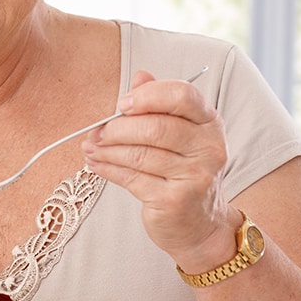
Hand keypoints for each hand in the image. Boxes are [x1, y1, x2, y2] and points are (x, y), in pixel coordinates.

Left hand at [80, 69, 237, 269]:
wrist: (200, 224)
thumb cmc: (183, 171)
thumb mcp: (179, 133)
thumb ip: (159, 103)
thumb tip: (140, 75)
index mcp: (210, 123)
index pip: (183, 95)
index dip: (147, 96)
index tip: (122, 104)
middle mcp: (209, 148)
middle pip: (155, 127)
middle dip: (118, 128)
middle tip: (96, 132)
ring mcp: (195, 176)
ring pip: (139, 154)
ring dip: (106, 150)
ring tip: (90, 148)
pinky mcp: (174, 201)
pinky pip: (131, 178)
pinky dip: (107, 169)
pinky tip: (95, 164)